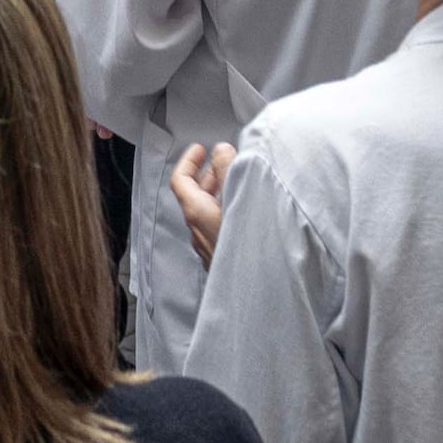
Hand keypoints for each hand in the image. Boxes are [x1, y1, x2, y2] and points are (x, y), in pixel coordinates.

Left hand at [169, 139, 240, 257]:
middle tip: (224, 162)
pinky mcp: (223, 259)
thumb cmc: (251, 248)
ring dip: (221, 193)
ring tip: (240, 183)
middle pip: (194, 196)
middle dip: (209, 175)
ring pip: (208, 213)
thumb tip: (221, 151)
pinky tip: (248, 210)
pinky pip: (219, 228)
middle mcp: (198, 232)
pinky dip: (228, 211)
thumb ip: (228, 169)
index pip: (180, 180)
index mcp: (197, 214)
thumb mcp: (239, 196)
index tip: (199, 149)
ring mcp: (210, 248)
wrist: (262, 293)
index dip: (188, 161)